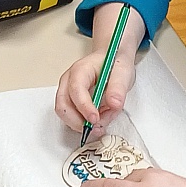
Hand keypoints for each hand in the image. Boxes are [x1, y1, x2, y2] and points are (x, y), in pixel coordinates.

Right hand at [55, 3, 143, 132]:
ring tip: (102, 121)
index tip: (96, 119)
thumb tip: (114, 104)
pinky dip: (83, 122)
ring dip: (81, 123)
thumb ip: (119, 88)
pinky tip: (98, 119)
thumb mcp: (123, 72)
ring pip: (65, 113)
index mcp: (80, 70)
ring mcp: (67, 91)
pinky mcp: (71, 101)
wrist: (112, 59)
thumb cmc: (115, 63)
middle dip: (78, 121)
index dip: (84, 107)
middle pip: (63, 105)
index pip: (76, 90)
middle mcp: (69, 81)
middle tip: (98, 127)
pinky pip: (71, 116)